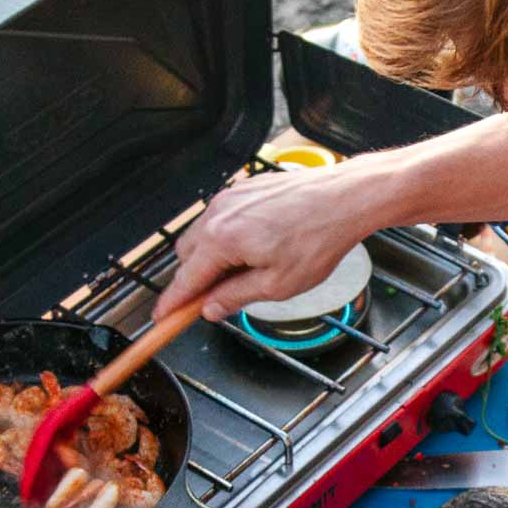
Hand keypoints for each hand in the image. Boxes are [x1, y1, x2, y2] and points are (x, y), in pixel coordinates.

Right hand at [153, 166, 377, 321]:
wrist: (345, 198)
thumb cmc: (319, 237)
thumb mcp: (278, 285)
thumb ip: (236, 297)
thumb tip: (211, 308)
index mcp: (222, 238)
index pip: (185, 280)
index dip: (172, 303)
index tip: (162, 318)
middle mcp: (219, 213)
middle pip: (187, 255)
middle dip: (195, 279)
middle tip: (217, 299)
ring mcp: (231, 197)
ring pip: (203, 235)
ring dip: (213, 258)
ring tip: (248, 272)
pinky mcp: (244, 189)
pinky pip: (222, 218)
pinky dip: (228, 237)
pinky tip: (257, 248)